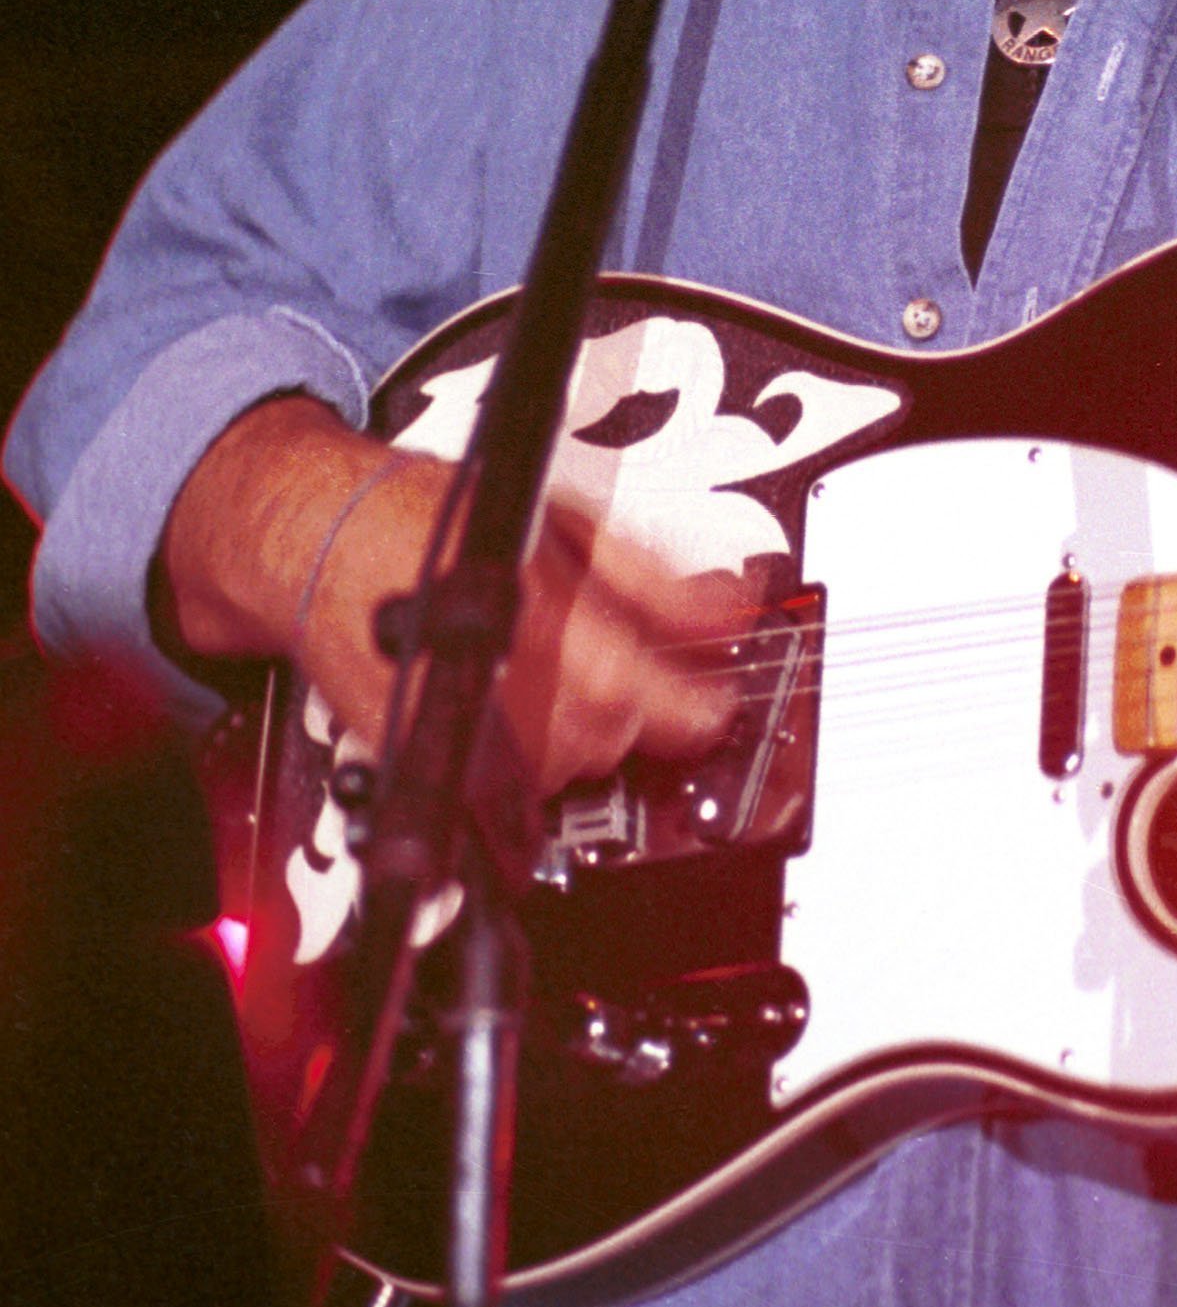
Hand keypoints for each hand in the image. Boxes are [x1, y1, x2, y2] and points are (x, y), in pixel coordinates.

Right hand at [163, 394, 757, 794]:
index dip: (696, 705)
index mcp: (527, 606)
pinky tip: (520, 712)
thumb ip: (652, 574)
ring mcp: (446, 723)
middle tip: (628, 667)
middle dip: (634, 708)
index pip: (637, 689)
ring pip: (561, 770)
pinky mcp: (418, 758)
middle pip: (605, 738)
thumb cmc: (429, 515)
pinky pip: (504, 791)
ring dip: (584, 736)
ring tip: (560, 678)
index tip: (722, 701)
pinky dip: (530, 760)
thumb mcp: (558, 518)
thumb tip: (729, 609)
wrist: (316, 541)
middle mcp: (484, 673)